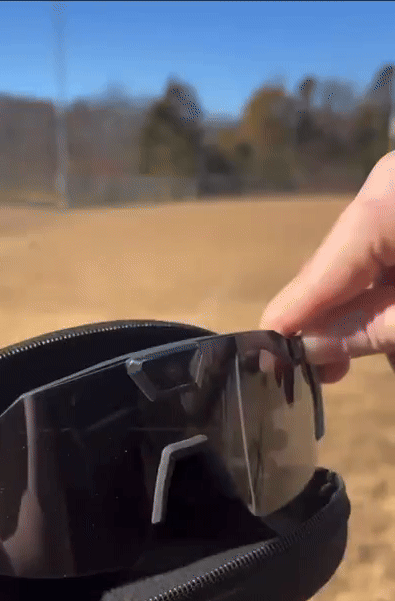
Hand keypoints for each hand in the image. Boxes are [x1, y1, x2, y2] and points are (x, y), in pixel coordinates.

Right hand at [260, 152, 394, 381]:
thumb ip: (367, 328)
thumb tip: (308, 347)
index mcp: (386, 199)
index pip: (321, 269)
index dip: (290, 317)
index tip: (262, 356)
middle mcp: (387, 186)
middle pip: (340, 264)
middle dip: (334, 318)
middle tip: (326, 372)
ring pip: (365, 260)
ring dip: (368, 307)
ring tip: (384, 345)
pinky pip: (387, 248)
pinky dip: (388, 284)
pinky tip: (393, 315)